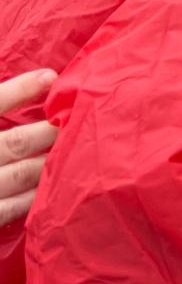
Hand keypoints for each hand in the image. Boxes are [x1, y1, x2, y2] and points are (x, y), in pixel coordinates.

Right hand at [0, 69, 57, 229]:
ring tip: (69, 148)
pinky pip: (9, 208)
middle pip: (13, 143)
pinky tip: (48, 185)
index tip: (49, 76)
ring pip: (20, 175)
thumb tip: (33, 81)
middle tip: (69, 120)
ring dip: (47, 162)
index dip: (20, 89)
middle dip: (46, 132)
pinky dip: (33, 196)